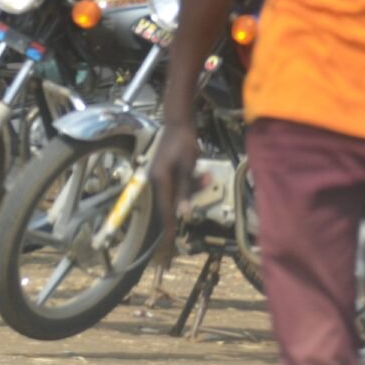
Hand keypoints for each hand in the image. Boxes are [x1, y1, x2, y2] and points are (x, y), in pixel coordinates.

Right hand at [149, 121, 201, 247]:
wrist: (179, 123)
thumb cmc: (183, 144)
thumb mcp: (187, 168)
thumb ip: (185, 192)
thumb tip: (184, 213)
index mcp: (160, 180)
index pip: (165, 208)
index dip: (169, 225)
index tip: (171, 241)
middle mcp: (158, 179)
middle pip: (175, 198)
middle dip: (192, 194)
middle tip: (206, 179)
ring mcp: (162, 175)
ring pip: (180, 190)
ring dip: (195, 185)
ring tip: (207, 173)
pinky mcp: (168, 170)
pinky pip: (180, 182)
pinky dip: (191, 179)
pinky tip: (201, 170)